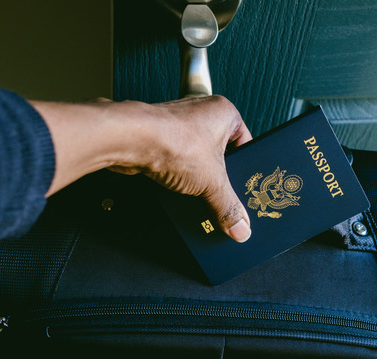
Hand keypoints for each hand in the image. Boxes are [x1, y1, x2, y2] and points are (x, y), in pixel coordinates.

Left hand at [31, 95, 252, 241]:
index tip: (245, 188)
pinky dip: (177, 175)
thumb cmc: (172, 140)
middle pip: (220, 153)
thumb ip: (229, 206)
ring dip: (197, 177)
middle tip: (223, 195)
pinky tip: (178, 189)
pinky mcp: (158, 136)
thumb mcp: (212, 182)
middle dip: (219, 176)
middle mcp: (201, 113)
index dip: (245, 168)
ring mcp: (178, 124)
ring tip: (200, 194)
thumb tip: (241, 227)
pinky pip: (176, 160)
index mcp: (224, 113)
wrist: (130, 138)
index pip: (246, 143)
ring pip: (196, 157)